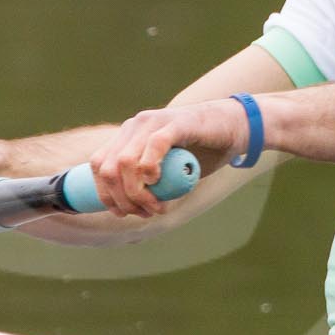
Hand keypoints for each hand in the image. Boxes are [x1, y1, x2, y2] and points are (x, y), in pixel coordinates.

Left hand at [88, 99, 250, 216]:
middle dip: (122, 199)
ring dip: (137, 192)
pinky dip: (150, 168)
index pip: (99, 166)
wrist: (236, 127)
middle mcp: (135, 126)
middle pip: (108, 168)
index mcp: (128, 136)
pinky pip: (154, 145)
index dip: (105, 194)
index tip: (122, 213)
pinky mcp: (176, 122)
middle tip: (144, 213)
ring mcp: (154, 121)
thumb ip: (150, 183)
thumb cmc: (202, 150)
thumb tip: (130, 208)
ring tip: (156, 206)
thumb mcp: (168, 169)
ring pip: (125, 161)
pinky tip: (158, 180)